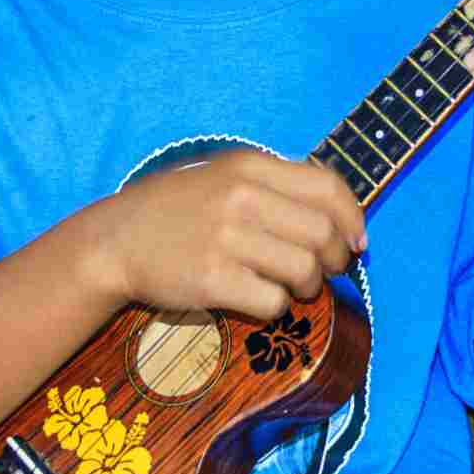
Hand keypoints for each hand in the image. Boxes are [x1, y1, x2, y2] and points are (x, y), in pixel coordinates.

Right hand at [95, 150, 365, 319]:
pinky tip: (260, 299)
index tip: (357, 242)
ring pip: (304, 270)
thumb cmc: (177, 210)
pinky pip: (273, 302)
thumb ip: (276, 185)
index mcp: (250, 166)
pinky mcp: (212, 279)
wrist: (116, 240)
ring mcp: (226, 238)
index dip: (353, 218)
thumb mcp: (225, 176)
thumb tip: (339, 215)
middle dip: (335, 260)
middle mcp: (242, 197)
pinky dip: (277, 307)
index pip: (328, 187)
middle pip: (323, 234)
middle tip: (326, 272)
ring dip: (309, 288)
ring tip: (292, 288)